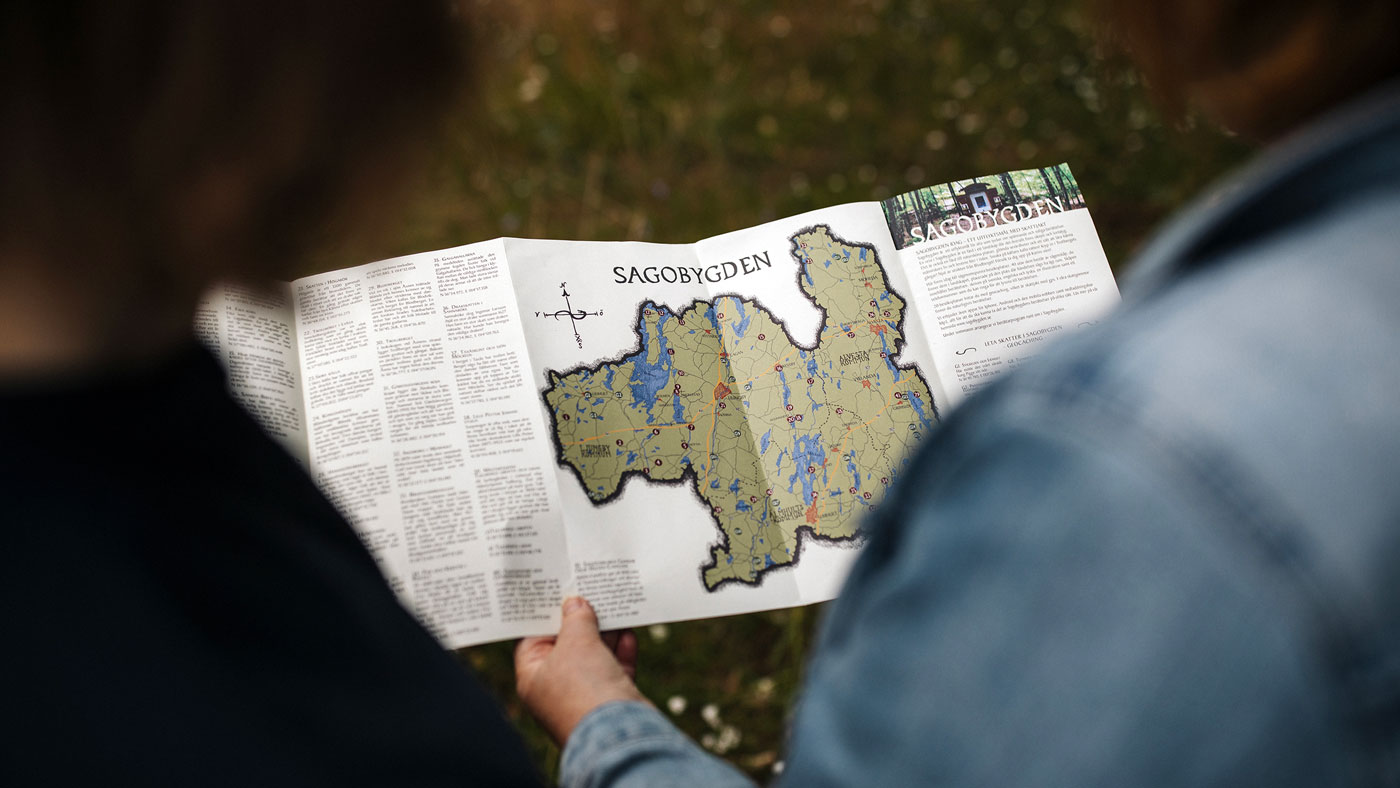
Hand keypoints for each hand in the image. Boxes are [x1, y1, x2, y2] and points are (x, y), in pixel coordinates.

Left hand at [515, 596, 647, 745]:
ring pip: (595, 654)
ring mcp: (585, 693)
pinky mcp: (612, 697)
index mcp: (533, 677)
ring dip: (606, 631)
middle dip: (581, 619)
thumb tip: (575, 603)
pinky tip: (629, 630)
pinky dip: (622, 649)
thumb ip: (576, 619)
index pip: (533, 638)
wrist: (620, 733)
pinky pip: (616, 667)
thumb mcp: (576, 642)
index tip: (556, 590)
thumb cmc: (584, 688)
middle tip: (590, 590)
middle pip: (567, 644)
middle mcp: (556, 687)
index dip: (545, 614)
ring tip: (614, 603)